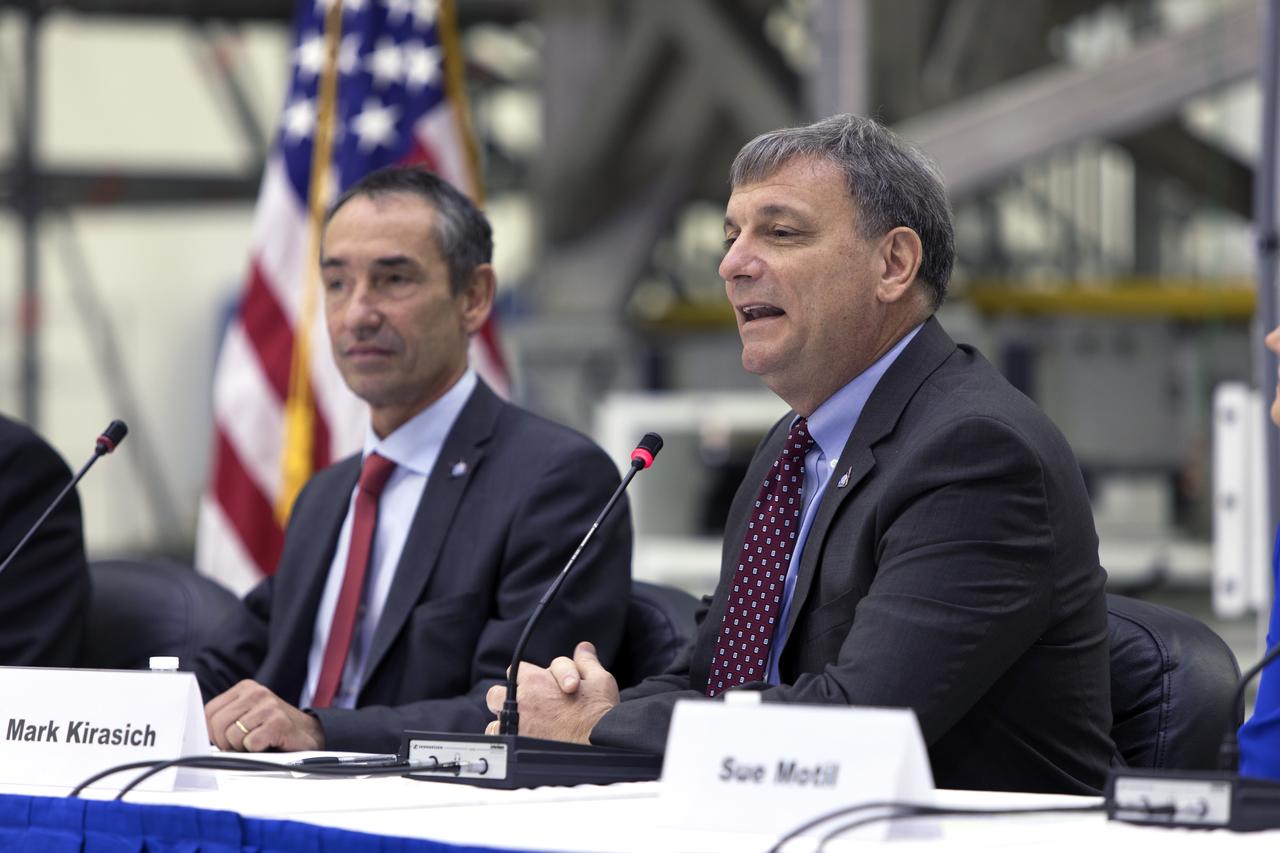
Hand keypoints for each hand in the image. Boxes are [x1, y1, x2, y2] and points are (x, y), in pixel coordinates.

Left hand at [205, 679, 324, 751]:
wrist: (308, 734)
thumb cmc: (273, 729)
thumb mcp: (248, 715)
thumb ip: (226, 719)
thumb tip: (196, 736)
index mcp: (245, 689)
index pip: (209, 712)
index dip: (213, 733)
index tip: (227, 739)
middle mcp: (256, 692)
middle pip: (217, 725)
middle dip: (226, 742)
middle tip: (243, 744)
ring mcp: (268, 705)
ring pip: (232, 736)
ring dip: (243, 747)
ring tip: (259, 742)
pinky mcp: (278, 721)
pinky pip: (250, 743)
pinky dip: (257, 749)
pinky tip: (269, 743)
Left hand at [485, 641, 618, 742]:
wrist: (598, 748)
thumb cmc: (598, 715)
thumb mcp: (599, 681)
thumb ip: (586, 662)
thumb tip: (583, 648)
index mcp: (537, 681)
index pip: (517, 670)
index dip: (527, 677)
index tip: (536, 685)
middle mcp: (522, 702)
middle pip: (496, 694)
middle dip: (507, 697)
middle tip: (524, 705)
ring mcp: (518, 725)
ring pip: (496, 720)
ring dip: (508, 720)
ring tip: (525, 726)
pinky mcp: (518, 745)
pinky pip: (500, 739)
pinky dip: (507, 739)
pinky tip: (521, 740)